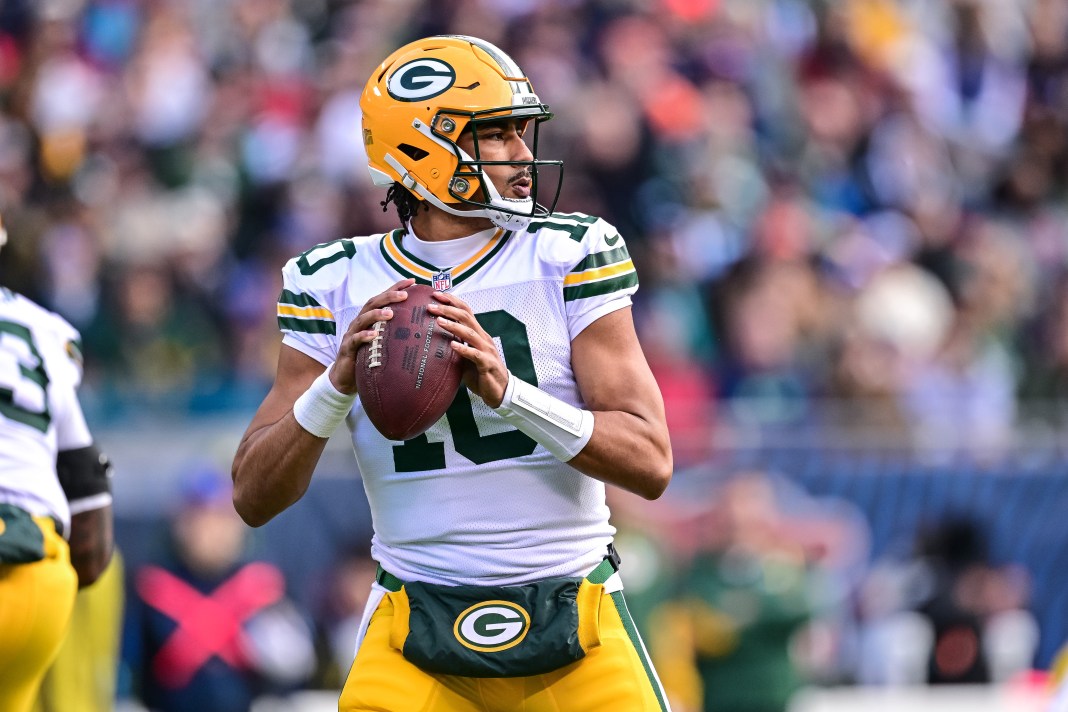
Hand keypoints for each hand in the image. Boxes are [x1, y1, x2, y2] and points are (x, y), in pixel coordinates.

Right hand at [330, 278, 414, 393]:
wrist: (345, 377)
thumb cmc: (367, 357)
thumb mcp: (383, 343)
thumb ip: (396, 334)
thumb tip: (422, 330)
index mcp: (369, 318)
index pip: (383, 299)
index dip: (396, 288)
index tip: (412, 281)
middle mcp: (360, 322)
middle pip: (373, 303)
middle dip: (388, 296)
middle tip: (405, 294)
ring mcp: (352, 334)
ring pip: (363, 319)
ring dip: (377, 314)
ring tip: (391, 313)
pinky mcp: (347, 348)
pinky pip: (355, 340)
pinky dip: (364, 336)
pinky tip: (374, 335)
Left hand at [428, 291, 509, 406]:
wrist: (499, 391)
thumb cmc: (480, 373)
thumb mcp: (465, 357)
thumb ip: (454, 347)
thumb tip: (432, 341)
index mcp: (478, 333)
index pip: (466, 311)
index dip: (452, 301)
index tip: (436, 294)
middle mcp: (483, 338)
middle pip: (466, 317)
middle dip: (448, 309)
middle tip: (431, 306)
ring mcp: (487, 350)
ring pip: (470, 333)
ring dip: (453, 326)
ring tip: (439, 321)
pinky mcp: (487, 364)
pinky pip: (475, 354)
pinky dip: (463, 349)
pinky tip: (452, 346)